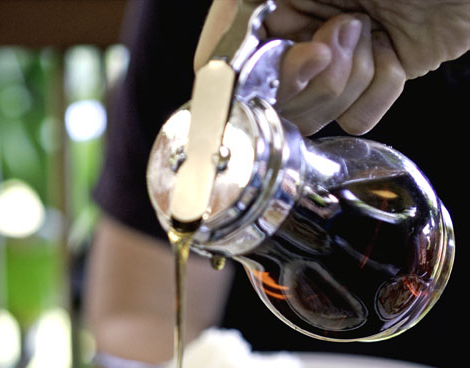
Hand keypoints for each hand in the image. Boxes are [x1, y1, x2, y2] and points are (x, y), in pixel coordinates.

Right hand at [194, 1, 469, 133]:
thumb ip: (246, 10)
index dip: (254, 77)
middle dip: (315, 75)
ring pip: (313, 114)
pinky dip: (378, 93)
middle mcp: (297, 25)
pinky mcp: (372, 76)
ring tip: (373, 32)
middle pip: (271, 98)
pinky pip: (354, 119)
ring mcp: (335, 55)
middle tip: (346, 29)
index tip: (294, 60)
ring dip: (349, 80)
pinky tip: (393, 53)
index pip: (227, 59)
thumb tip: (211, 62)